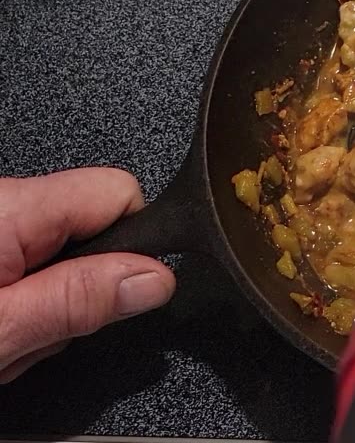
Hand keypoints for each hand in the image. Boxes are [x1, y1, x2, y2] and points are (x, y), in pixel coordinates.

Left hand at [0, 168, 175, 382]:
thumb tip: (156, 279)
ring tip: (7, 344)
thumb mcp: (0, 330)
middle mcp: (1, 203)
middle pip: (94, 228)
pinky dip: (20, 307)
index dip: (134, 244)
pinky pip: (26, 268)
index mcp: (11, 209)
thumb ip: (77, 301)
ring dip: (46, 308)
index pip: (120, 192)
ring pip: (61, 257)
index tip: (114, 297)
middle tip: (37, 335)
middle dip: (82, 289)